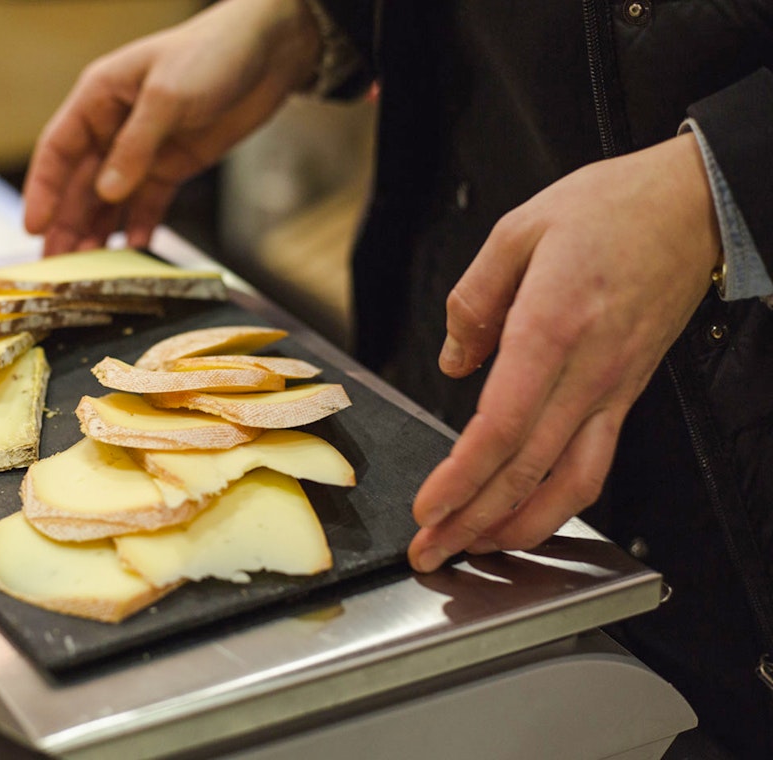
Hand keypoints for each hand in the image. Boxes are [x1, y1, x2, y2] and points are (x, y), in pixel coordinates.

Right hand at [22, 0, 319, 254]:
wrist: (270, 51)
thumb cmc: (212, 53)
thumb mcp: (168, 96)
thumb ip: (135, 147)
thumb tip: (107, 193)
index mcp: (99, 98)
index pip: (57, 150)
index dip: (42, 190)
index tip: (33, 227)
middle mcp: (114, 126)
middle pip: (80, 183)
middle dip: (66, 224)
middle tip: (55, 265)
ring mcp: (144, 150)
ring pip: (111, 199)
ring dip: (98, 232)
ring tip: (89, 268)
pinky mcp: (174, 165)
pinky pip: (148, 202)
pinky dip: (139, 226)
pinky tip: (132, 249)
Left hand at [408, 133, 721, 571]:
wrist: (693, 205)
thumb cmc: (609, 210)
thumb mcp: (518, 230)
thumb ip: (473, 300)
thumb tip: (453, 361)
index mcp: (551, 327)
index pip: (501, 427)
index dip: (461, 478)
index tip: (427, 508)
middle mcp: (587, 370)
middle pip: (526, 469)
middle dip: (472, 520)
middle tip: (430, 552)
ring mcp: (612, 389)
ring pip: (569, 482)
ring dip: (518, 526)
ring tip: (474, 550)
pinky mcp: (626, 393)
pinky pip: (595, 462)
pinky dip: (560, 501)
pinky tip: (528, 515)